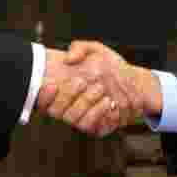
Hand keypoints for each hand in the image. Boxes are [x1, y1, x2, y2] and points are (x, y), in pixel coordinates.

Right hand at [35, 41, 158, 136]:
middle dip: (67, 96)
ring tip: (100, 89)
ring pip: (72, 119)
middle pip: (55, 110)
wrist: (135, 83)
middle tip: (81, 81)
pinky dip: (97, 113)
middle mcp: (67, 107)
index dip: (43, 96)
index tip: (51, 85)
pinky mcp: (96, 128)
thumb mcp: (96, 51)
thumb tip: (69, 57)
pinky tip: (108, 101)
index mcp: (60, 91)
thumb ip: (80, 48)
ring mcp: (81, 119)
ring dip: (84, 103)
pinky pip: (90, 126)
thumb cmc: (109, 66)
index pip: (42, 99)